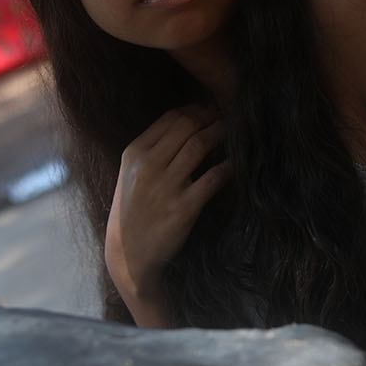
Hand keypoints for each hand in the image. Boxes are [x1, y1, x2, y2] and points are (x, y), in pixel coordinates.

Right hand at [105, 107, 231, 327]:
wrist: (129, 255)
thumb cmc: (133, 211)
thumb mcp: (131, 175)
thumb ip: (152, 150)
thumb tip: (187, 123)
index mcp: (134, 153)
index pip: (170, 118)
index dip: (196, 110)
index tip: (210, 112)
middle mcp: (148, 166)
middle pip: (187, 126)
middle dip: (211, 117)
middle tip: (226, 118)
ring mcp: (165, 186)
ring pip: (200, 144)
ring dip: (221, 133)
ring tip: (233, 133)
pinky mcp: (183, 208)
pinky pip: (213, 177)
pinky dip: (229, 166)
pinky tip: (236, 163)